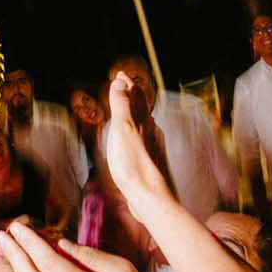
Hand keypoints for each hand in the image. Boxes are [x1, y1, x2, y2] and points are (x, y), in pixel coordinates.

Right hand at [99, 72, 171, 216]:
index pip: (134, 95)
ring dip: (137, 110)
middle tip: (125, 85)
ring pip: (145, 121)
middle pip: (142, 106)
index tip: (120, 75)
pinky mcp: (150, 160)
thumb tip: (121, 81)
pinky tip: (141, 135)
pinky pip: (144, 137)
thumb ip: (121, 105)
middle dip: (133, 94)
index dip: (127, 84)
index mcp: (141, 120)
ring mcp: (151, 145)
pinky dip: (139, 129)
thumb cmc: (132, 164)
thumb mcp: (122, 129)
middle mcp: (150, 130)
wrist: (149, 197)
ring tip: (132, 106)